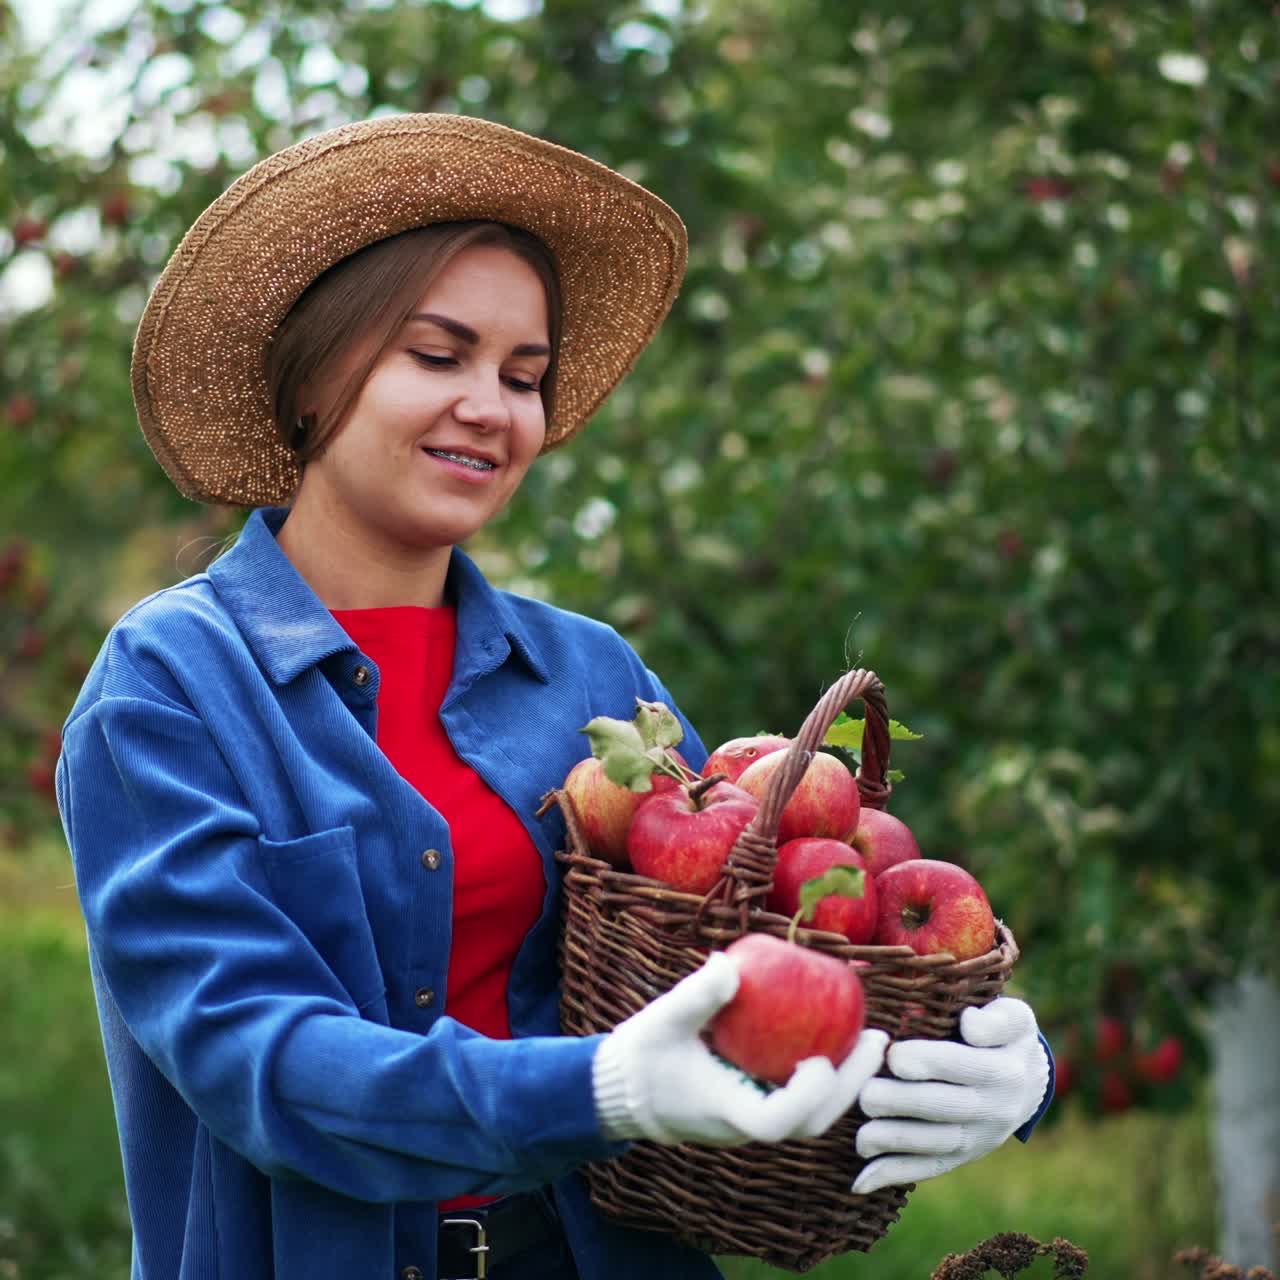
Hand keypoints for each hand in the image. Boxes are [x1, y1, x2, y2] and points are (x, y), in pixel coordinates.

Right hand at [593, 952, 888, 1146]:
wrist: (625, 1089)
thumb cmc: (643, 1055)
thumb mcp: (663, 1019)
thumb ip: (697, 995)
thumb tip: (730, 964)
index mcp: (723, 1108)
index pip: (774, 1123)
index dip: (805, 1098)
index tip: (819, 1060)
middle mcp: (745, 1123)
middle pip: (811, 1124)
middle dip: (850, 1086)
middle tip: (877, 1040)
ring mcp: (753, 1118)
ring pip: (812, 1115)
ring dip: (846, 1081)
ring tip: (872, 1039)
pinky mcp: (756, 1105)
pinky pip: (801, 1098)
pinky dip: (826, 1075)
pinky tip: (841, 1038)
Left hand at [851, 997, 1048, 1194]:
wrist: (1028, 1084)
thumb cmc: (1005, 1037)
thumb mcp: (1015, 1016)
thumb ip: (997, 1018)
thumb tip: (969, 1023)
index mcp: (1004, 1070)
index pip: (961, 1065)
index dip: (926, 1061)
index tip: (894, 1055)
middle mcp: (993, 1109)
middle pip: (942, 1108)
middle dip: (900, 1102)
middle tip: (865, 1093)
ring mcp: (978, 1139)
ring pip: (933, 1143)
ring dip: (894, 1141)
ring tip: (860, 1136)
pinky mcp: (962, 1157)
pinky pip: (929, 1168)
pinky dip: (894, 1174)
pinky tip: (862, 1180)